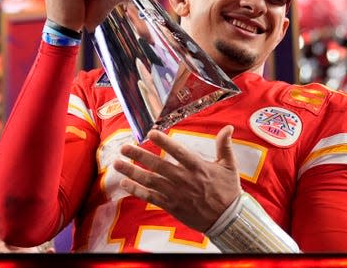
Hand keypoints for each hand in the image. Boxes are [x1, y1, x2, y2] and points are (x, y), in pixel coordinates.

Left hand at [113, 125, 241, 231]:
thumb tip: (228, 127)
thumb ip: (225, 146)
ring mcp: (176, 193)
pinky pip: (150, 197)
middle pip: (157, 165)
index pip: (178, 152)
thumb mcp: (230, 166)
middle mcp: (184, 179)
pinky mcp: (171, 206)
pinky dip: (136, 190)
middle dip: (139, 155)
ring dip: (132, 171)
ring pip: (150, 181)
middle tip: (124, 147)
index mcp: (198, 167)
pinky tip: (125, 183)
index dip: (164, 142)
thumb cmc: (228, 190)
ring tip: (117, 163)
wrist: (226, 219)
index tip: (150, 133)